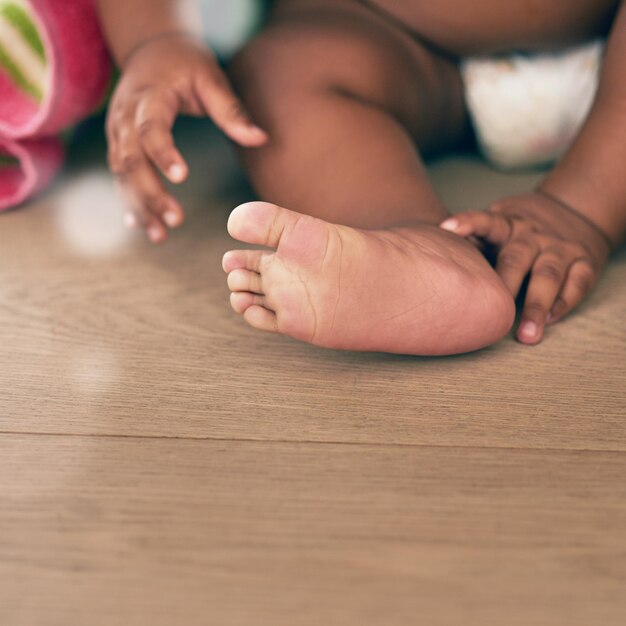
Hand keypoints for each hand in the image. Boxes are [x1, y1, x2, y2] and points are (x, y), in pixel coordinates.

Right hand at [107, 34, 267, 242]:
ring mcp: (117, 133)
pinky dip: (129, 202)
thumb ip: (231, 110)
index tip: (183, 177)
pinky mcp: (118, 145)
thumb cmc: (184, 62)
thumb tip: (261, 139)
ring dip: (139, 206)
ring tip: (159, 236)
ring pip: (121, 175)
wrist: (147, 48)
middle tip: (175, 220)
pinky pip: (119, 178)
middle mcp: (124, 117)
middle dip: (150, 193)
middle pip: (130, 160)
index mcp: (147, 96)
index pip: (150, 127)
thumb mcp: (210, 77)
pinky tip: (141, 226)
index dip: (163, 152)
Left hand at [439, 191, 611, 343]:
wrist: (573, 210)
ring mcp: (560, 247)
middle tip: (492, 313)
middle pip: (516, 258)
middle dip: (504, 286)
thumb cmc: (517, 231)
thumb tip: (434, 262)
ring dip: (536, 307)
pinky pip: (576, 283)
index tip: (446, 228)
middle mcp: (533, 235)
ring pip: (548, 275)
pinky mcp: (584, 261)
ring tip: (525, 336)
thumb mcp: (497, 227)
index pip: (485, 221)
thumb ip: (474, 244)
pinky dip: (563, 304)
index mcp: (507, 224)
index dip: (467, 223)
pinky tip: (549, 321)